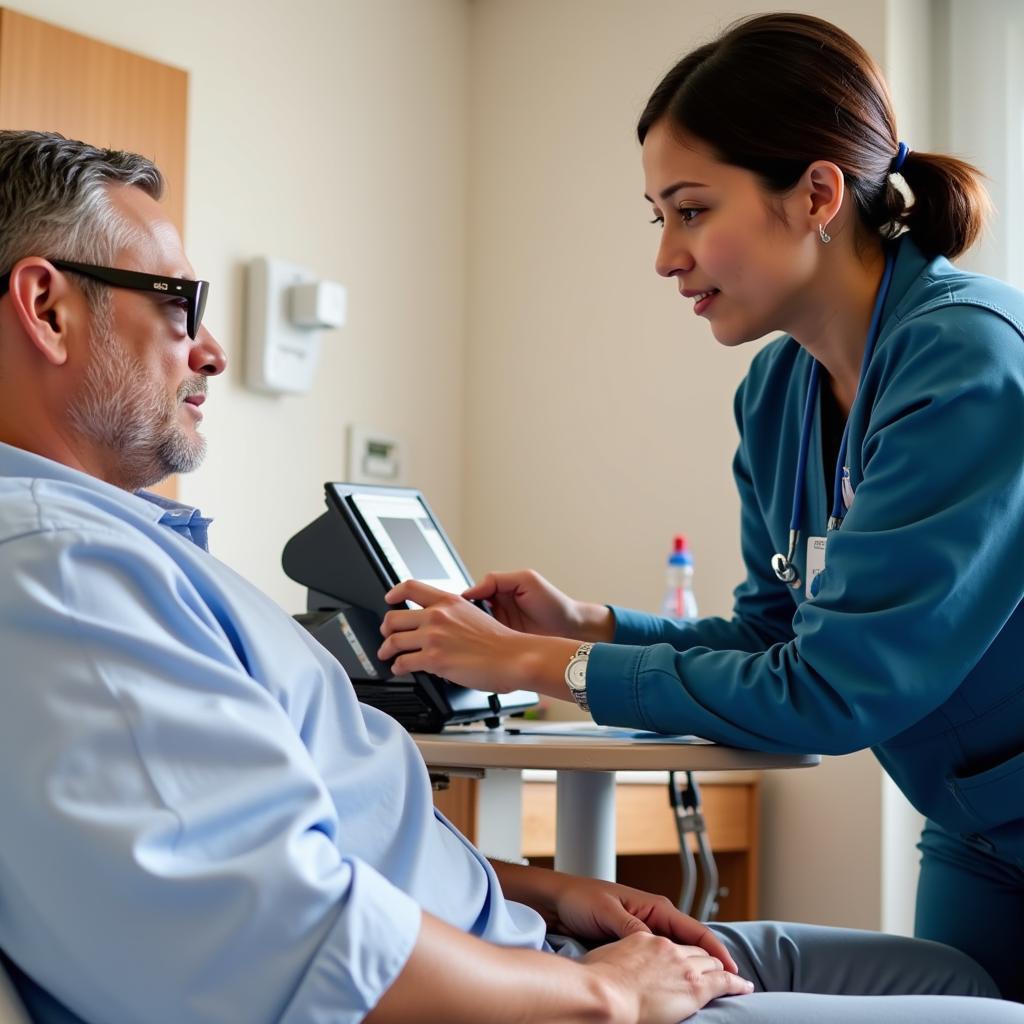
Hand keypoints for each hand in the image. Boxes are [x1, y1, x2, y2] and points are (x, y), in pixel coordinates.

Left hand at [378, 579, 558, 691]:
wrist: (514, 657)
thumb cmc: (502, 642)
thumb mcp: (475, 614)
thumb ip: (454, 615)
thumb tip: (441, 624)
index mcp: (449, 601)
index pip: (410, 587)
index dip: (393, 593)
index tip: (389, 599)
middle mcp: (437, 615)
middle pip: (393, 617)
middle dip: (386, 630)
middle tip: (387, 637)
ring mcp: (433, 637)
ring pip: (393, 640)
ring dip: (386, 650)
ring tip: (388, 656)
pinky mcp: (433, 659)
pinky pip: (402, 662)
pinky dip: (397, 668)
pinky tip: (401, 670)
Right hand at [463, 570, 613, 641]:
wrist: (571, 628)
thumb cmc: (554, 603)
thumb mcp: (526, 580)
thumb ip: (498, 580)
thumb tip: (474, 588)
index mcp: (500, 590)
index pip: (473, 594)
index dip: (462, 600)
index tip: (455, 607)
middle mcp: (498, 608)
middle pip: (470, 612)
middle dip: (463, 619)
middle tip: (460, 624)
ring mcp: (501, 626)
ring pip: (476, 628)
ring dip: (471, 632)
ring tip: (466, 637)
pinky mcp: (505, 642)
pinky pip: (487, 641)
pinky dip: (481, 644)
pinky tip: (478, 647)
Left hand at [549, 875, 738, 973]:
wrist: (557, 900)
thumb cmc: (581, 899)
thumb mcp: (608, 913)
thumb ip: (633, 928)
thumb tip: (655, 943)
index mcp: (654, 906)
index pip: (695, 930)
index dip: (716, 950)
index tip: (734, 970)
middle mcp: (654, 917)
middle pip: (693, 943)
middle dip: (714, 962)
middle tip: (734, 986)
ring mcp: (645, 931)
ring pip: (680, 952)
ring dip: (696, 968)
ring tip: (714, 989)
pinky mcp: (633, 942)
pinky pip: (661, 958)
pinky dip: (674, 969)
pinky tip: (679, 984)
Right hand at [582, 932, 752, 1023]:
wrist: (600, 993)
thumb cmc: (592, 979)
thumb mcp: (603, 958)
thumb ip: (618, 958)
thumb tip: (618, 969)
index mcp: (643, 936)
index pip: (672, 940)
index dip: (687, 948)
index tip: (695, 955)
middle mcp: (664, 945)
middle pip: (694, 949)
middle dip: (708, 959)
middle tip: (718, 968)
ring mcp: (680, 963)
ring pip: (709, 963)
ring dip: (721, 970)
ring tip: (732, 978)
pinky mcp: (692, 984)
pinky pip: (721, 980)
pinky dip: (735, 982)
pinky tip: (744, 985)